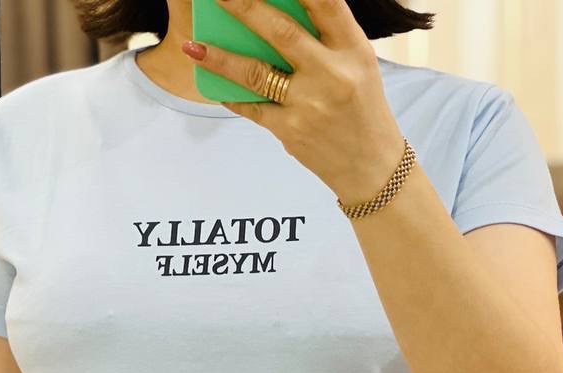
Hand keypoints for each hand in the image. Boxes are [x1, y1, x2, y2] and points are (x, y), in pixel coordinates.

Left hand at [181, 0, 406, 205]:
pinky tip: (213, 84)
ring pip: (255, 73)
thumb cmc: (362, 107)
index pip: (324, 3)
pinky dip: (231, 95)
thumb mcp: (358, 64)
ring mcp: (309, 104)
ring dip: (219, 58)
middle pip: (281, 32)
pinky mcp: (291, 131)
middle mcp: (331, 74)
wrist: (371, 167)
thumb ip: (327, 37)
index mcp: (353, 49)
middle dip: (244, 6)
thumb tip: (277, 13)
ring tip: (192, 46)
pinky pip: (252, 107)